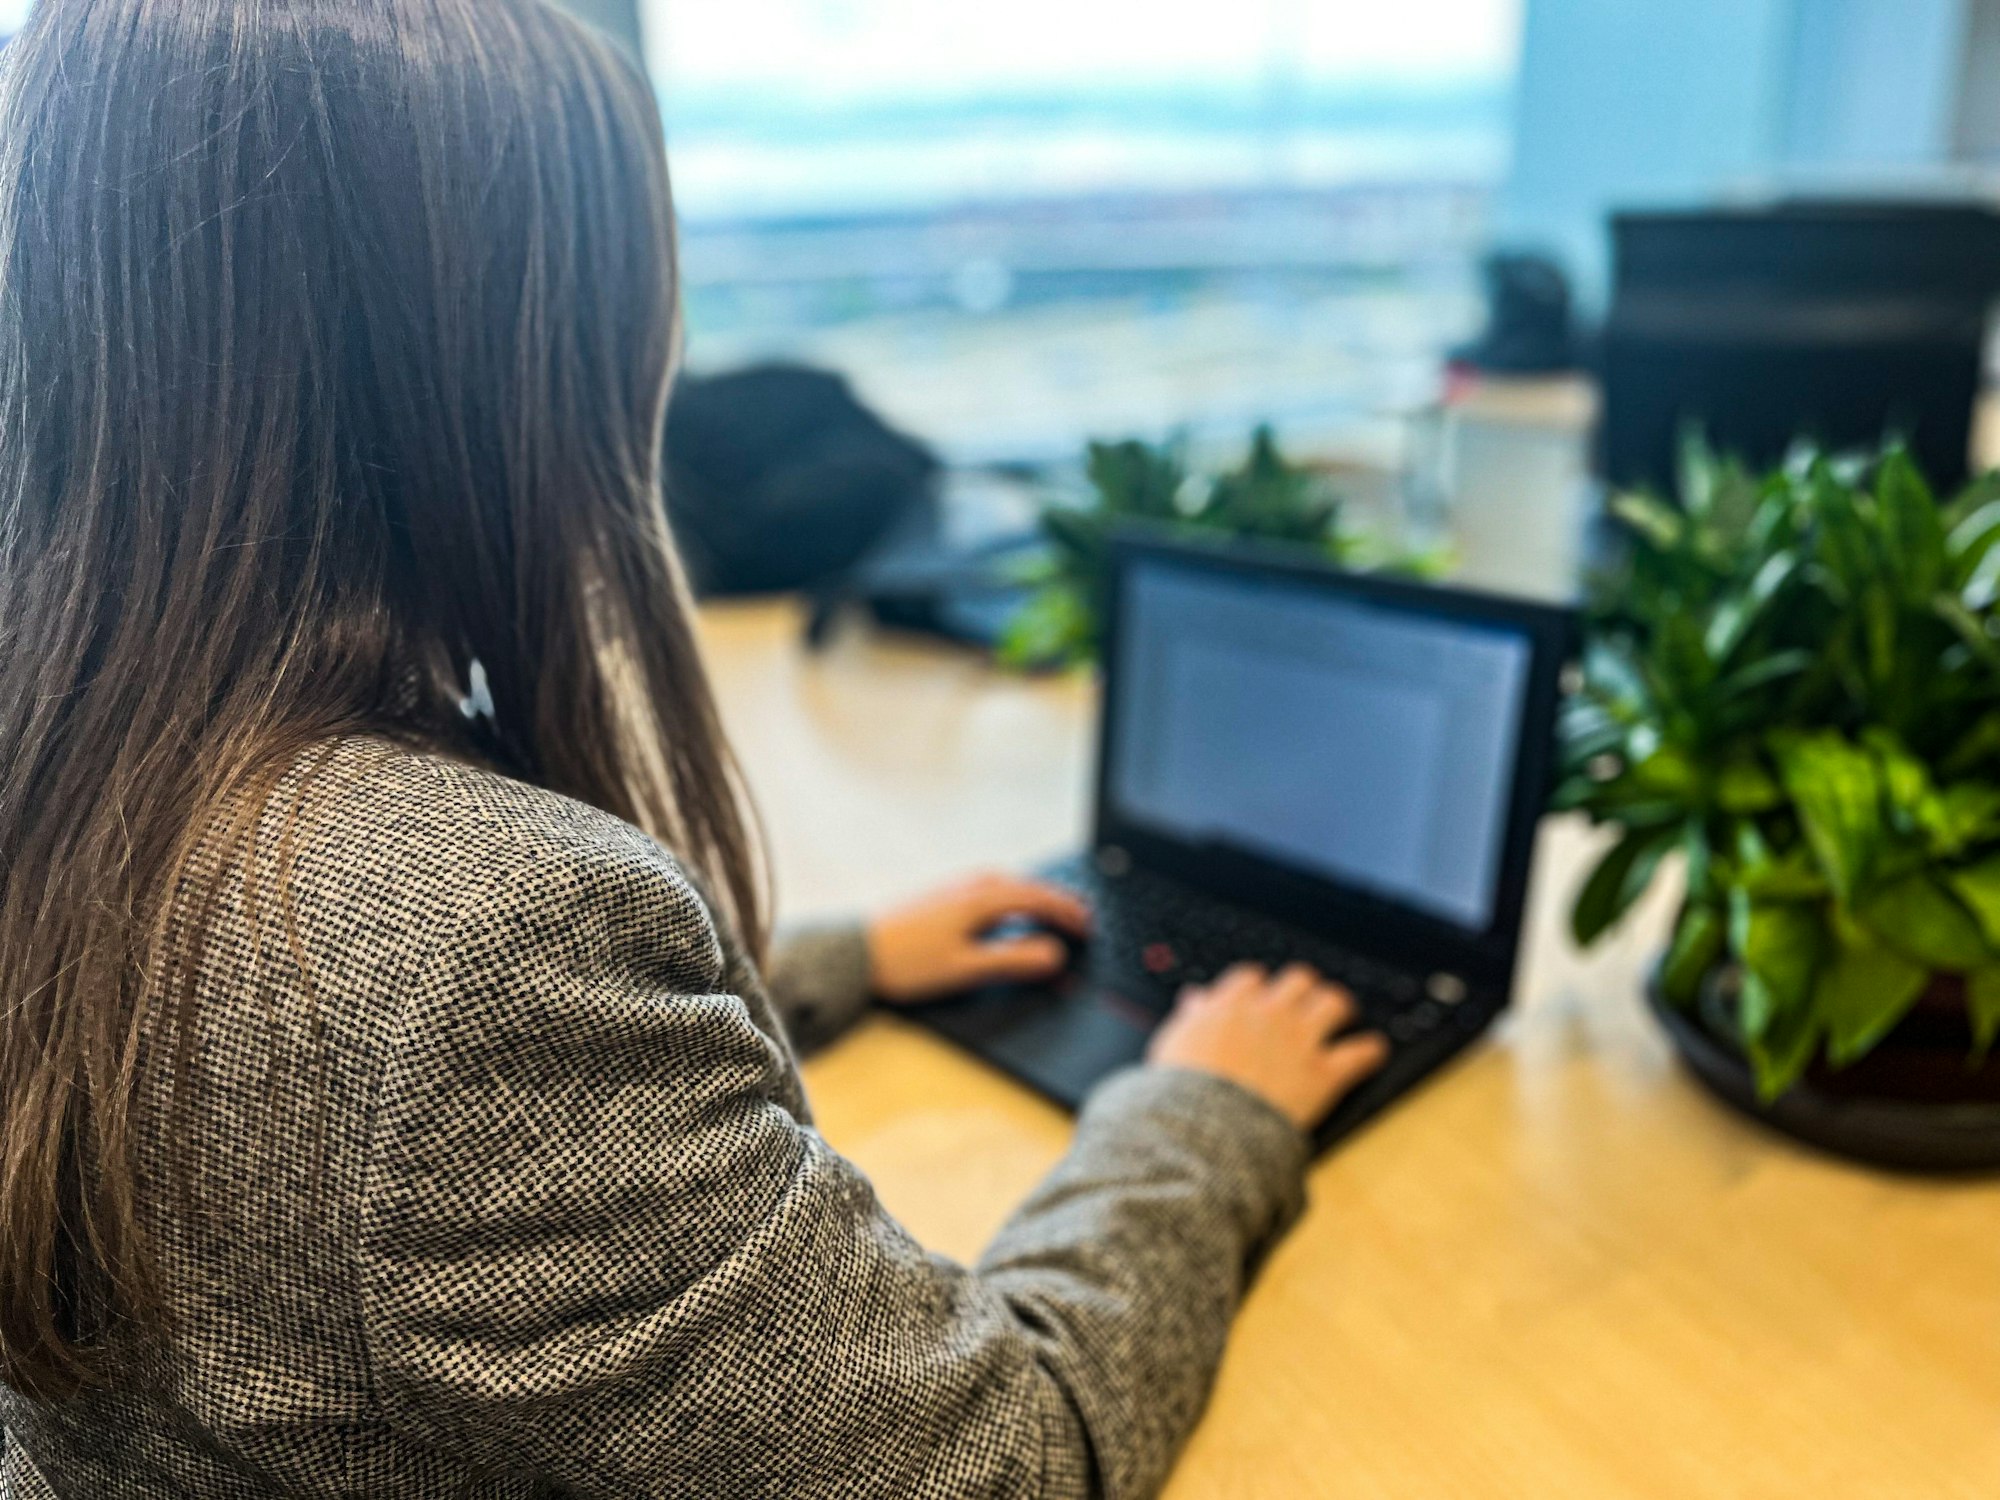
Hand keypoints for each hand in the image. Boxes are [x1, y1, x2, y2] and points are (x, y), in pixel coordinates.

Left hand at [867, 873, 1092, 1003]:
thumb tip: (1054, 954)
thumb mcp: (966, 968)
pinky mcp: (941, 895)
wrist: (856, 952)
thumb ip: (1012, 960)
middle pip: (1025, 886)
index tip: (1088, 926)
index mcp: (981, 899)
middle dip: (1056, 900)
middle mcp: (970, 885)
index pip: (1037, 898)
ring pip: (1008, 884)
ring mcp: (954, 887)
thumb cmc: (907, 963)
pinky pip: (990, 888)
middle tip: (1082, 915)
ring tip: (1052, 909)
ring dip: (1034, 895)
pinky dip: (1012, 896)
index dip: (1066, 912)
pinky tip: (1007, 908)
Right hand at [1148, 963, 1389, 1131]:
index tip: (1258, 997)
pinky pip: (1359, 1053)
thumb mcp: (1174, 1044)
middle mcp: (1270, 1013)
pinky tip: (1374, 1051)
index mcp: (1232, 1004)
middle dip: (1303, 989)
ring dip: (1338, 1007)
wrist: (1206, 1125)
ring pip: (1333, 1002)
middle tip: (1305, 1002)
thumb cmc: (1181, 1089)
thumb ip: (1191, 1017)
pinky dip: (1369, 1052)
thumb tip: (1194, 998)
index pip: (1252, 978)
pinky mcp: (1324, 1072)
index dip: (1258, 988)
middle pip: (1299, 980)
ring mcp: (1300, 1039)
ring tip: (1342, 1014)